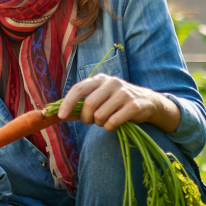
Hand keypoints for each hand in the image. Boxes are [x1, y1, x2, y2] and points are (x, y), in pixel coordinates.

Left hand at [55, 73, 180, 132]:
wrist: (147, 102)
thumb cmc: (116, 102)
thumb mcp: (99, 99)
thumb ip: (80, 105)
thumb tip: (58, 115)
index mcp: (100, 79)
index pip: (79, 88)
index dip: (67, 103)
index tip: (61, 116)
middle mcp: (112, 83)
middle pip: (89, 105)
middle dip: (86, 118)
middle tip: (91, 121)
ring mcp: (124, 93)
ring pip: (100, 115)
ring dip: (99, 123)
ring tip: (105, 121)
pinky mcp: (134, 105)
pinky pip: (112, 122)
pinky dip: (109, 127)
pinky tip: (113, 124)